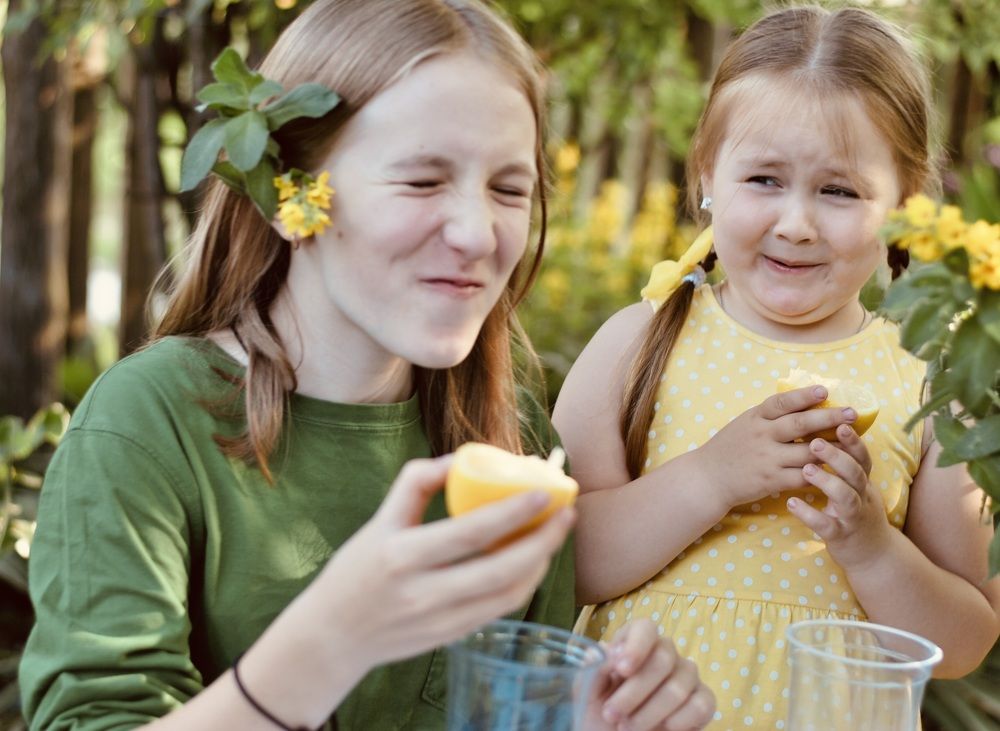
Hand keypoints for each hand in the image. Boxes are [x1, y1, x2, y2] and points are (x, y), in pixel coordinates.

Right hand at [306, 455, 574, 671]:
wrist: (333, 637)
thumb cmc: (356, 570)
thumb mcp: (378, 521)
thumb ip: (415, 483)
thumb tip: (460, 458)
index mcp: (402, 555)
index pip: (471, 532)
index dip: (514, 512)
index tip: (544, 490)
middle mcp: (423, 593)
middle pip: (501, 569)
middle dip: (544, 540)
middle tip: (567, 513)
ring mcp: (440, 621)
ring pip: (508, 594)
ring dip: (540, 563)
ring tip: (554, 534)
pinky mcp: (451, 638)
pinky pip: (499, 609)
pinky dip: (523, 584)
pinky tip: (533, 561)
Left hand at [585, 619, 715, 730]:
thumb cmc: (599, 711)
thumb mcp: (586, 691)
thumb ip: (594, 668)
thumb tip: (606, 652)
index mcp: (634, 643)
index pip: (645, 628)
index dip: (636, 646)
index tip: (621, 670)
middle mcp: (664, 654)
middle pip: (663, 659)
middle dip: (634, 691)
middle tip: (611, 715)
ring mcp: (686, 676)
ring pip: (679, 686)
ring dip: (649, 712)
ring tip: (626, 728)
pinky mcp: (702, 701)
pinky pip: (702, 705)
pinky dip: (681, 720)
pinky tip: (663, 729)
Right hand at [696, 385, 860, 508]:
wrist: (707, 478)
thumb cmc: (729, 449)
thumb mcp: (744, 424)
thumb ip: (769, 415)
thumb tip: (802, 402)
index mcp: (755, 418)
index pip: (782, 402)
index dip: (804, 395)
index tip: (825, 390)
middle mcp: (762, 435)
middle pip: (801, 424)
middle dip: (830, 417)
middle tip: (852, 413)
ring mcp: (767, 458)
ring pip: (807, 451)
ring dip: (832, 447)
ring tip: (852, 443)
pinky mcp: (771, 480)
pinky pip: (802, 476)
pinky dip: (820, 472)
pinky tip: (834, 469)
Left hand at [786, 428, 891, 571]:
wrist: (872, 556)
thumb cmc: (855, 511)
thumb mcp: (855, 487)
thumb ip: (844, 464)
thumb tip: (826, 429)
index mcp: (863, 482)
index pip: (862, 457)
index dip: (853, 441)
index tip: (840, 423)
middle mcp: (862, 497)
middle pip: (855, 473)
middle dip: (838, 456)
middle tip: (815, 441)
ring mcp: (853, 517)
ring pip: (846, 497)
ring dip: (827, 482)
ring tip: (806, 469)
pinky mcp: (841, 536)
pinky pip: (826, 526)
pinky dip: (809, 514)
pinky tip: (791, 503)